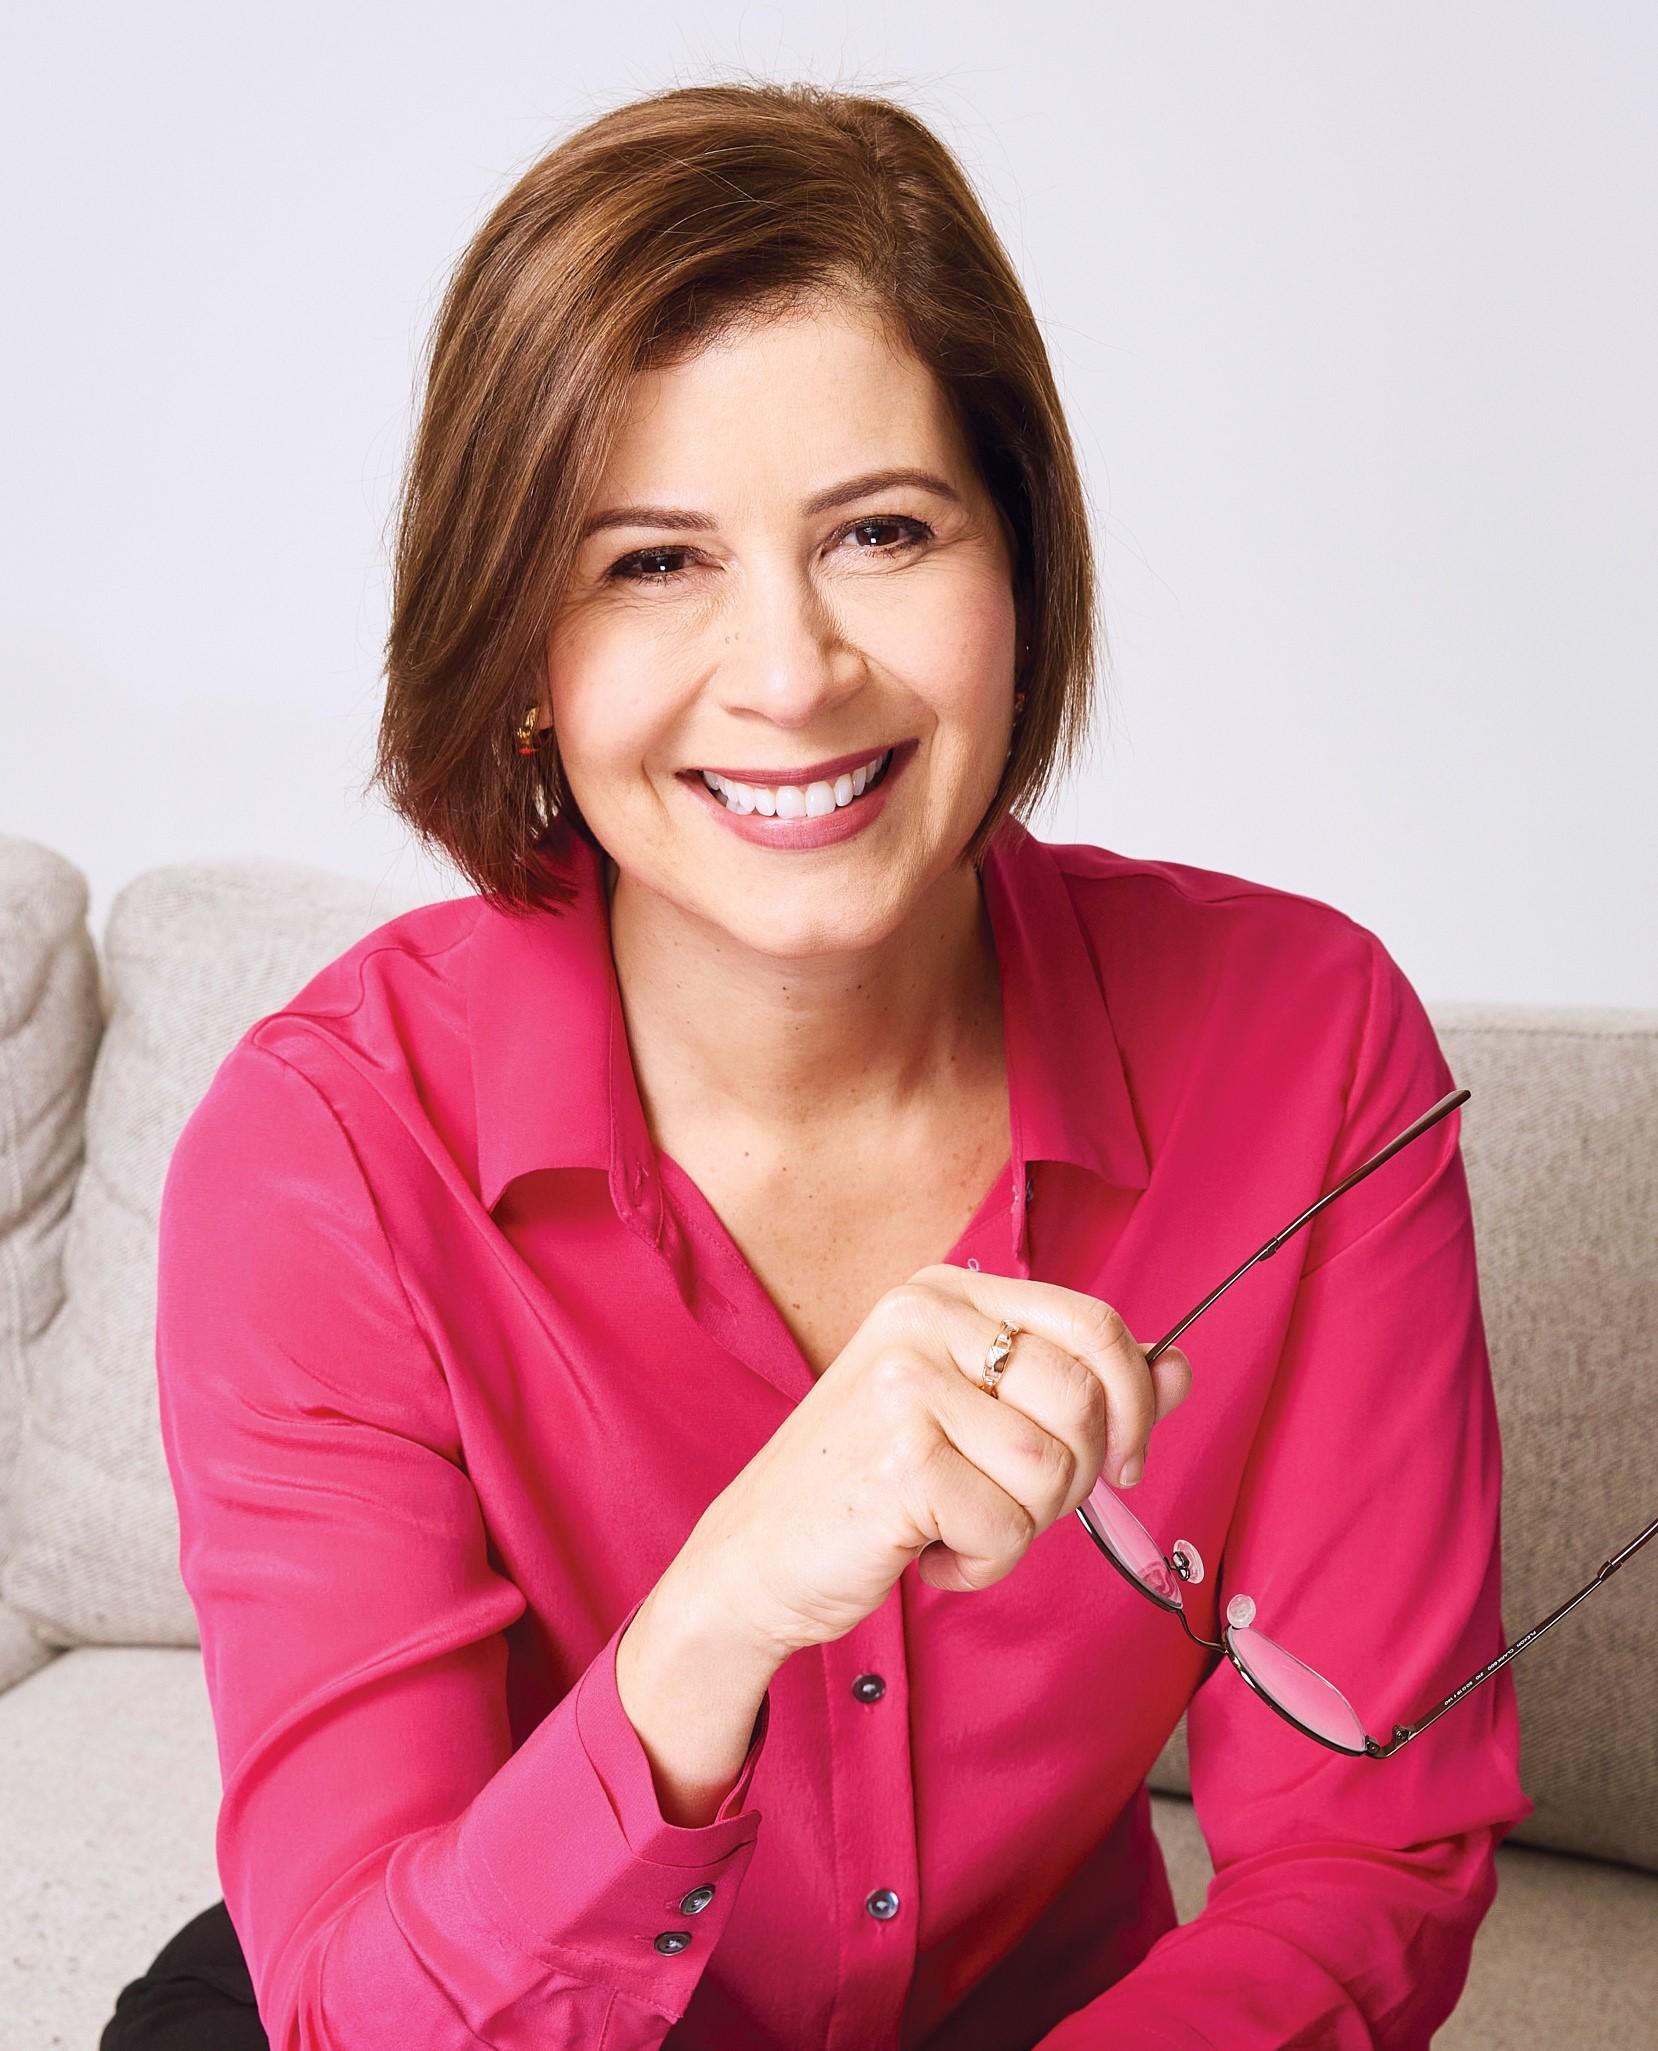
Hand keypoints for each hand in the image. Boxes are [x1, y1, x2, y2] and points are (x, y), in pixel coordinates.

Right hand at [678, 1262, 1192, 1664]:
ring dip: (1021, 1527)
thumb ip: (1077, 1388)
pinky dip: (981, 1564)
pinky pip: (1008, 1528)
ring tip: (956, 1525)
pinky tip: (926, 1551)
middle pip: (1084, 1396)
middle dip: (1073, 1478)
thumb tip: (1178, 1366)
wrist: (756, 1559)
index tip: (1126, 1458)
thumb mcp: (976, 1417)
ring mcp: (906, 1384)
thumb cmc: (869, 1488)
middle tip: (1010, 1504)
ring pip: (1053, 1468)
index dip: (1133, 1400)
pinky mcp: (901, 1460)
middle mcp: (923, 1320)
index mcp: (944, 1293)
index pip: (1092, 1322)